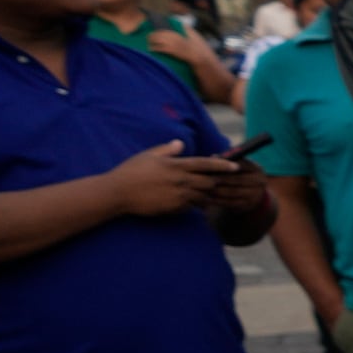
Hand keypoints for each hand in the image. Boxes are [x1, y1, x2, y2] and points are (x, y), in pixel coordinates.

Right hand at [99, 141, 236, 221]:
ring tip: (203, 192)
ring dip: (205, 194)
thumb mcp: (149, 155)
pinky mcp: (174, 208)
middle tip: (215, 181)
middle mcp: (180, 180)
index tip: (235, 166)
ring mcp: (178, 195)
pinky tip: (188, 201)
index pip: (206, 164)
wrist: (118, 192)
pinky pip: (191, 206)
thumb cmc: (131, 171)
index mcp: (176, 165)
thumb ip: (167, 149)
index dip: (222, 165)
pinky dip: (193, 204)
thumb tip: (180, 144)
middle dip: (214, 181)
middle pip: (209, 182)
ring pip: (202, 196)